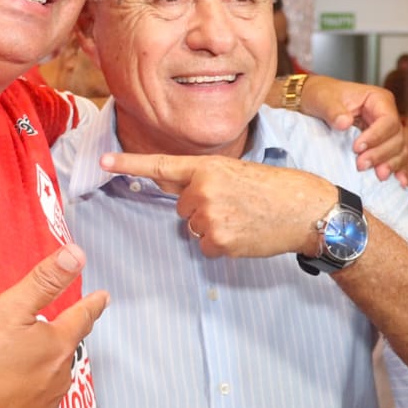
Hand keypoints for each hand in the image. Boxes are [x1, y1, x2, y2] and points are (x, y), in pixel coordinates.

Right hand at [0, 246, 107, 407]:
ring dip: (42, 374)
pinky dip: (26, 402)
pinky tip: (6, 398)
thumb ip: (45, 280)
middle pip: (64, 353)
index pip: (82, 319)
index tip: (102, 298)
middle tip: (42, 336)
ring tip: (18, 368)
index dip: (92, 306)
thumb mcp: (10, 307)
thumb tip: (77, 255)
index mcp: (58, 346)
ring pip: (51, 383)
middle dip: (57, 343)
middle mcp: (59, 379)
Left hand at [102, 152, 336, 258]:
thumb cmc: (272, 189)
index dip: (129, 164)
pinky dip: (223, 245)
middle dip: (202, 208)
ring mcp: (210, 216)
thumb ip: (202, 179)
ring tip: (243, 217)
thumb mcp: (234, 172)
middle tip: (235, 203)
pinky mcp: (219, 240)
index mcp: (207, 167)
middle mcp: (203, 189)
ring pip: (193, 228)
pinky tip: (244, 234)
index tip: (103, 161)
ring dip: (214, 227)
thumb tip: (176, 194)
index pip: (161, 165)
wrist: (304, 208)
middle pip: (181, 207)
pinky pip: (206, 247)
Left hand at [298, 76, 406, 179]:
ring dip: (390, 164)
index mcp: (378, 99)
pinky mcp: (382, 143)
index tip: (356, 148)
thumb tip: (344, 123)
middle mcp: (387, 114)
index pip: (388, 120)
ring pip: (399, 149)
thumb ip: (333, 110)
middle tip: (360, 165)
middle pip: (396, 137)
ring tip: (377, 176)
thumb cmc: (322, 95)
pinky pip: (396, 157)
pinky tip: (399, 182)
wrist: (316, 101)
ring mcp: (386, 130)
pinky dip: (397, 169)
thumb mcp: (323, 99)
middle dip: (380, 154)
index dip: (376, 136)